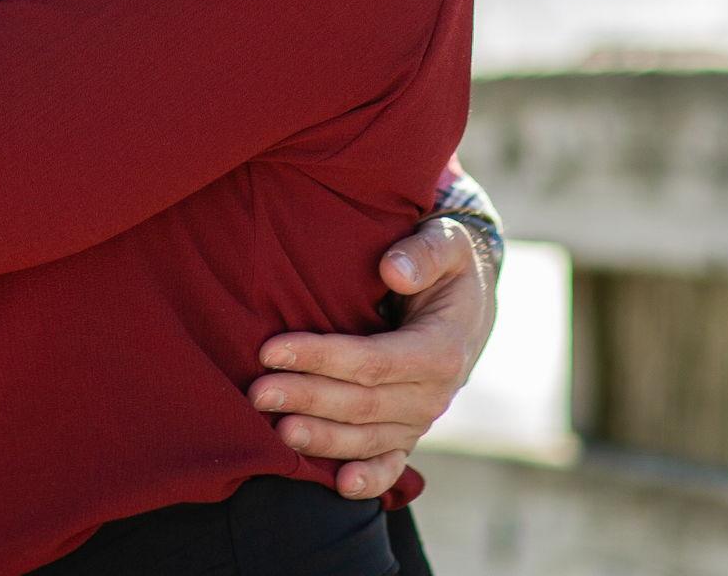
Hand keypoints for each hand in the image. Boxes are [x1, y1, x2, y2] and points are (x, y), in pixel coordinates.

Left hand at [249, 216, 496, 497]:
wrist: (471, 300)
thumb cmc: (447, 264)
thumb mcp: (448, 242)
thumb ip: (425, 252)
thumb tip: (393, 270)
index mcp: (442, 349)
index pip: (373, 361)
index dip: (321, 357)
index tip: (270, 350)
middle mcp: (435, 393)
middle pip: (364, 403)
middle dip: (307, 398)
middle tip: (255, 391)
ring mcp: (422, 417)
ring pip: (370, 437)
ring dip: (323, 439)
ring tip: (276, 432)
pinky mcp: (410, 427)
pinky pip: (393, 461)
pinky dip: (370, 478)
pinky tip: (338, 485)